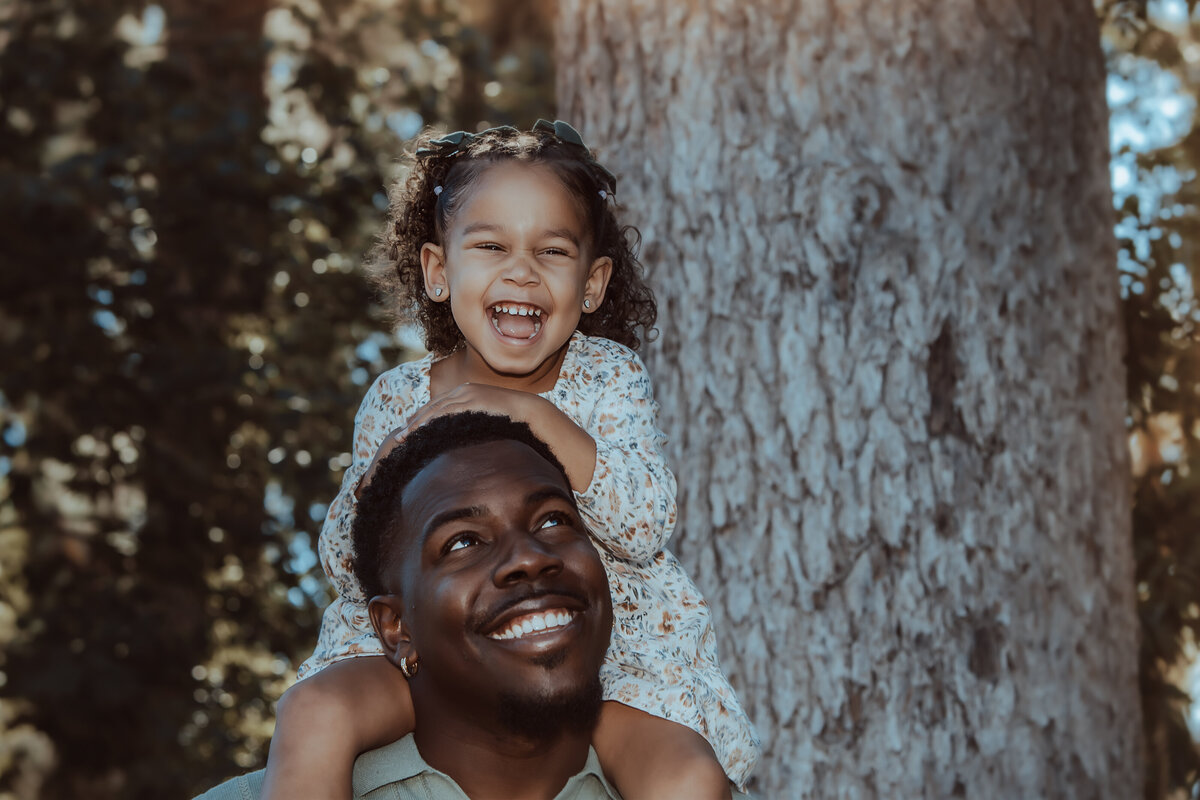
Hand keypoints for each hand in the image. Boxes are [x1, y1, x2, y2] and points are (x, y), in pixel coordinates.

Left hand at [355, 384, 539, 497]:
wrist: (539, 420)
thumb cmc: (515, 429)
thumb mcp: (488, 430)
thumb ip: (473, 434)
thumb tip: (462, 455)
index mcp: (466, 397)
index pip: (436, 410)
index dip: (418, 423)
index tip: (404, 439)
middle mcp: (466, 392)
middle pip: (431, 408)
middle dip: (413, 424)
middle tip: (397, 441)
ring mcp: (471, 393)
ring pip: (436, 409)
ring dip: (418, 423)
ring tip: (404, 439)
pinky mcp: (477, 399)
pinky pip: (450, 410)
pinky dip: (433, 420)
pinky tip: (422, 433)